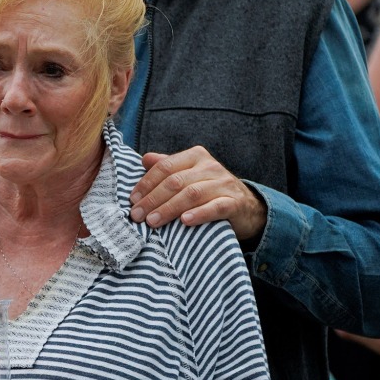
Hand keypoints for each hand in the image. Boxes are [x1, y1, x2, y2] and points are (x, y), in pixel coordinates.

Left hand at [131, 147, 266, 241]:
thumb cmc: (210, 191)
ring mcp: (224, 184)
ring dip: (169, 208)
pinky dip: (199, 214)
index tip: (132, 200)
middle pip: (176, 181)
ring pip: (192, 194)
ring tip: (153, 222)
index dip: (147, 183)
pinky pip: (216, 207)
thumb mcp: (189, 175)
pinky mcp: (235, 203)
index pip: (165, 167)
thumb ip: (168, 166)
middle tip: (137, 215)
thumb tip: (144, 159)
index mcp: (195, 156)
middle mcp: (210, 167)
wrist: (246, 207)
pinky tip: (185, 221)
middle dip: (153, 199)